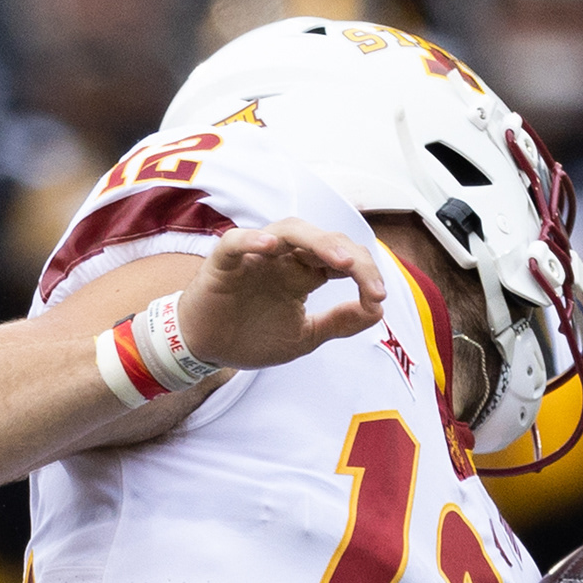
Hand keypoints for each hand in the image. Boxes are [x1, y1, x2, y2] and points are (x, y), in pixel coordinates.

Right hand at [173, 220, 386, 373]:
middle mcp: (283, 258)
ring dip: (319, 241)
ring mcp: (254, 257)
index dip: (366, 273)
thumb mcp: (304, 337)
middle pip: (324, 240)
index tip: (378, 299)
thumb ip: (340, 322)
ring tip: (341, 261)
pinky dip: (252, 239)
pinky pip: (237, 241)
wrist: (204, 352)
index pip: (342, 260)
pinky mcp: (223, 262)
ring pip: (290, 230)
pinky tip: (271, 246)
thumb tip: (378, 309)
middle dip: (352, 257)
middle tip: (369, 282)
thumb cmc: (249, 338)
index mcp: (302, 273)